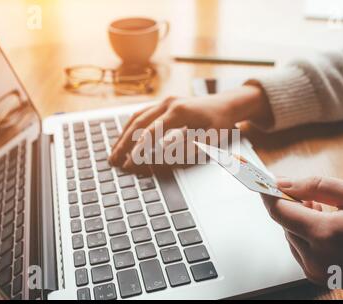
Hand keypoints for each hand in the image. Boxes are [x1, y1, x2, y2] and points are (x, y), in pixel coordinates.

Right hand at [109, 85, 270, 169]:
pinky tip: (125, 138)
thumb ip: (189, 148)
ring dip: (124, 135)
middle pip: (139, 124)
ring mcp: (165, 101)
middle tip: (114, 161)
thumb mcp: (211, 138)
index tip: (130, 163)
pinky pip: (143, 114)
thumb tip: (164, 155)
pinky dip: (132, 127)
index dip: (139, 149)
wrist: (227, 104)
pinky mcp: (165, 103)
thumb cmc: (221, 123)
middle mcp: (168, 103)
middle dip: (124, 143)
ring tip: (114, 152)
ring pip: (137, 117)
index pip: (151, 132)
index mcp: (179, 111)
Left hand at [262, 176, 342, 296]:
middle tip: (311, 197)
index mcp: (324, 234)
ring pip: (290, 236)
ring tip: (324, 212)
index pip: (278, 211)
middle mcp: (315, 256)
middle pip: (283, 223)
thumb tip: (283, 182)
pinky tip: (326, 229)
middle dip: (291, 206)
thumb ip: (315, 186)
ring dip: (299, 221)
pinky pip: (299, 250)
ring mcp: (316, 270)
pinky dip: (305, 236)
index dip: (267, 194)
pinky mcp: (318, 277)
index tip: (261, 182)